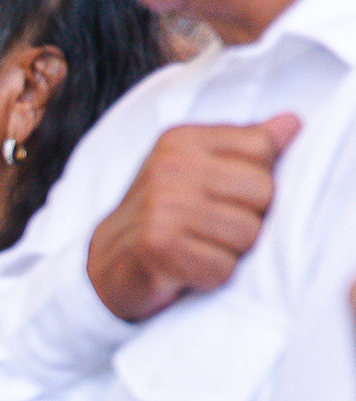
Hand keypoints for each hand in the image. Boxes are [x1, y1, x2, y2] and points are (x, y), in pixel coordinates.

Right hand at [86, 114, 300, 322]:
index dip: (255, 182)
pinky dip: (211, 277)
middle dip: (249, 220)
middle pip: (263, 192)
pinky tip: (187, 270)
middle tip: (212, 230)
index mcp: (182, 140)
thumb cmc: (163, 217)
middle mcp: (170, 168)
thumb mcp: (199, 170)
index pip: (262, 149)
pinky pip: (223, 268)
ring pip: (248, 234)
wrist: (107, 265)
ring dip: (231, 253)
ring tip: (200, 250)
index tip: (223, 197)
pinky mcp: (159, 246)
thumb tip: (292, 123)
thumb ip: (246, 147)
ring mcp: (162, 206)